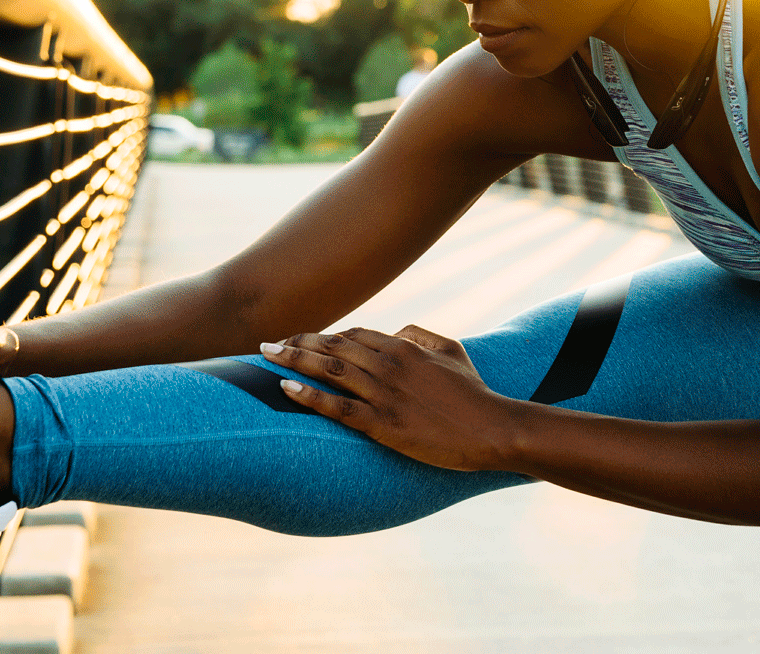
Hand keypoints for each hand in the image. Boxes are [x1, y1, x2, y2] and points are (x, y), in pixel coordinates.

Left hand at [260, 325, 518, 471]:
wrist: (492, 429)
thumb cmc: (474, 393)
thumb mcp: (452, 351)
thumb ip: (422, 335)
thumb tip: (397, 332)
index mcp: (404, 347)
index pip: (352, 335)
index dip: (322, 337)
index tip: (301, 342)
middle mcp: (389, 364)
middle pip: (332, 347)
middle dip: (297, 343)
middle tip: (268, 345)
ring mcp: (385, 394)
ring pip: (329, 371)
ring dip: (293, 361)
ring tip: (267, 356)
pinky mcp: (384, 423)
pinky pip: (338, 408)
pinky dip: (310, 396)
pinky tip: (287, 389)